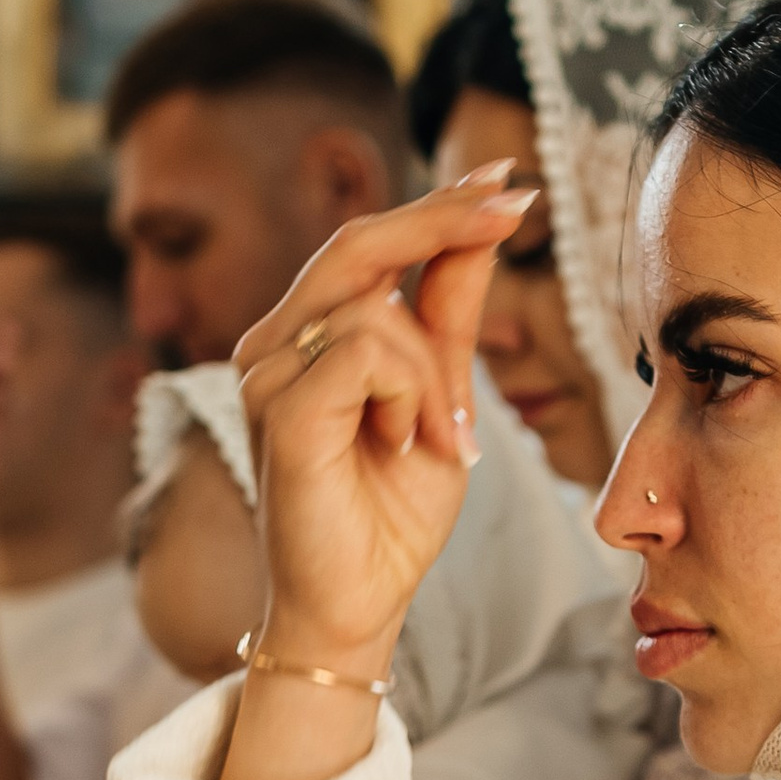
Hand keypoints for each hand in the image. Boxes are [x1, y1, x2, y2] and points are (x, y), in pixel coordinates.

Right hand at [233, 167, 529, 673]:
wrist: (361, 602)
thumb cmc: (393, 511)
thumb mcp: (442, 397)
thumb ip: (448, 315)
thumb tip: (481, 227)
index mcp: (308, 337)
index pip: (367, 245)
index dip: (434, 206)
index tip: (505, 177)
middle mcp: (274, 345)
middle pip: (359, 245)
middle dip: (444, 220)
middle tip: (515, 204)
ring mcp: (265, 376)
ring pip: (374, 311)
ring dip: (433, 374)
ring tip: (439, 440)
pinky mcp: (276, 412)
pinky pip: (364, 356)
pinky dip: (408, 397)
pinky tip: (407, 444)